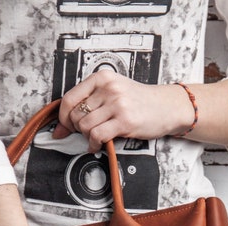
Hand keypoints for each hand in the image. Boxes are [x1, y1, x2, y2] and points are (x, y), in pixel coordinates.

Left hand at [54, 70, 195, 151]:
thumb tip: (61, 127)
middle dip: (78, 128)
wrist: (166, 107)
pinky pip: (98, 136)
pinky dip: (94, 145)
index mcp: (102, 78)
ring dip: (87, 137)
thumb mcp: (113, 92)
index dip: (63, 117)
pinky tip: (98, 145)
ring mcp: (117, 104)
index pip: (70, 98)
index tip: (64, 127)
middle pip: (76, 115)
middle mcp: (109, 88)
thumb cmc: (139, 101)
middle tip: (87, 132)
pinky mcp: (125, 121)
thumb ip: (89, 103)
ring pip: (85, 126)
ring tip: (95, 138)